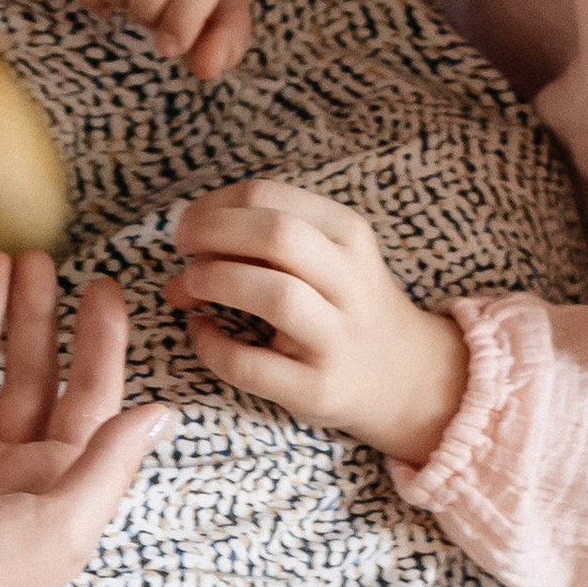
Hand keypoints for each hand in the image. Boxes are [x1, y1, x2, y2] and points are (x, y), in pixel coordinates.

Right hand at [0, 255, 174, 586]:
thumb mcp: (63, 525)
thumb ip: (109, 461)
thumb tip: (164, 410)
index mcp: (54, 484)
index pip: (88, 398)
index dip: (98, 343)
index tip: (102, 287)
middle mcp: (5, 467)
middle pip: (30, 375)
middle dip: (37, 317)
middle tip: (38, 258)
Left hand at [165, 181, 468, 465]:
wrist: (404, 377)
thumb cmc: (343, 304)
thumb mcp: (327, 255)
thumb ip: (263, 240)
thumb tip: (185, 244)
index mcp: (348, 234)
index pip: (270, 196)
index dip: (214, 205)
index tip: (189, 224)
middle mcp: (351, 282)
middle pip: (276, 235)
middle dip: (212, 234)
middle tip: (182, 249)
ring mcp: (338, 339)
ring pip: (275, 295)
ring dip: (215, 282)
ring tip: (189, 288)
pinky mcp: (318, 390)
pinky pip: (252, 365)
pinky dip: (211, 346)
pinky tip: (201, 332)